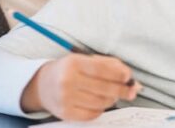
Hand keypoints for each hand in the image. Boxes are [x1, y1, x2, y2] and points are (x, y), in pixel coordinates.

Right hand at [21, 54, 140, 120]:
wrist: (42, 84)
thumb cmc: (68, 70)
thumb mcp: (84, 60)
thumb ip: (108, 64)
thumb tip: (128, 76)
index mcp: (73, 63)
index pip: (102, 70)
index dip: (119, 75)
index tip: (128, 77)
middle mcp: (67, 80)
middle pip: (104, 88)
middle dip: (122, 90)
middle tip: (131, 91)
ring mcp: (66, 98)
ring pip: (100, 102)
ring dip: (112, 100)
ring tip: (114, 96)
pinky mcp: (66, 113)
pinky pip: (92, 114)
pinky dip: (101, 109)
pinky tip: (101, 103)